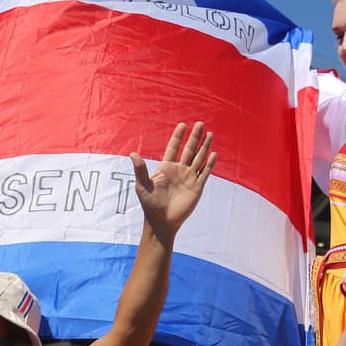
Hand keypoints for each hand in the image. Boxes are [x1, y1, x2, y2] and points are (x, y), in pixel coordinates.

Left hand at [133, 122, 216, 236]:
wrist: (161, 221)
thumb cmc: (150, 204)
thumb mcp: (143, 185)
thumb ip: (140, 169)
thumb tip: (132, 153)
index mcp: (166, 168)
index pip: (173, 148)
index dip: (178, 137)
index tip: (182, 125)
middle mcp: (179, 171)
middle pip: (189, 150)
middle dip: (194, 137)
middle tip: (200, 123)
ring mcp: (189, 178)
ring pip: (198, 158)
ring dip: (204, 146)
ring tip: (210, 133)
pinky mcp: (197, 187)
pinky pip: (204, 173)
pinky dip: (209, 163)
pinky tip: (213, 154)